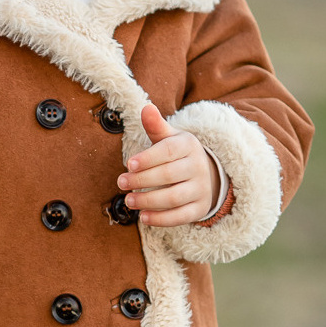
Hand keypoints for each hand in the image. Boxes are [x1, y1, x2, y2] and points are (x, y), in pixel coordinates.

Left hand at [117, 104, 218, 225]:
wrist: (205, 173)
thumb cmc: (177, 153)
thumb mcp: (168, 137)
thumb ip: (155, 126)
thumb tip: (146, 108)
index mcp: (188, 145)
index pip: (168, 152)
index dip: (147, 158)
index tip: (128, 164)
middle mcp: (198, 166)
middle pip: (168, 175)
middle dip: (142, 180)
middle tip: (121, 182)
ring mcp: (201, 189)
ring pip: (174, 197)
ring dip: (148, 201)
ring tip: (128, 201)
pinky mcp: (200, 208)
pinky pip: (181, 216)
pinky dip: (161, 219)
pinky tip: (143, 217)